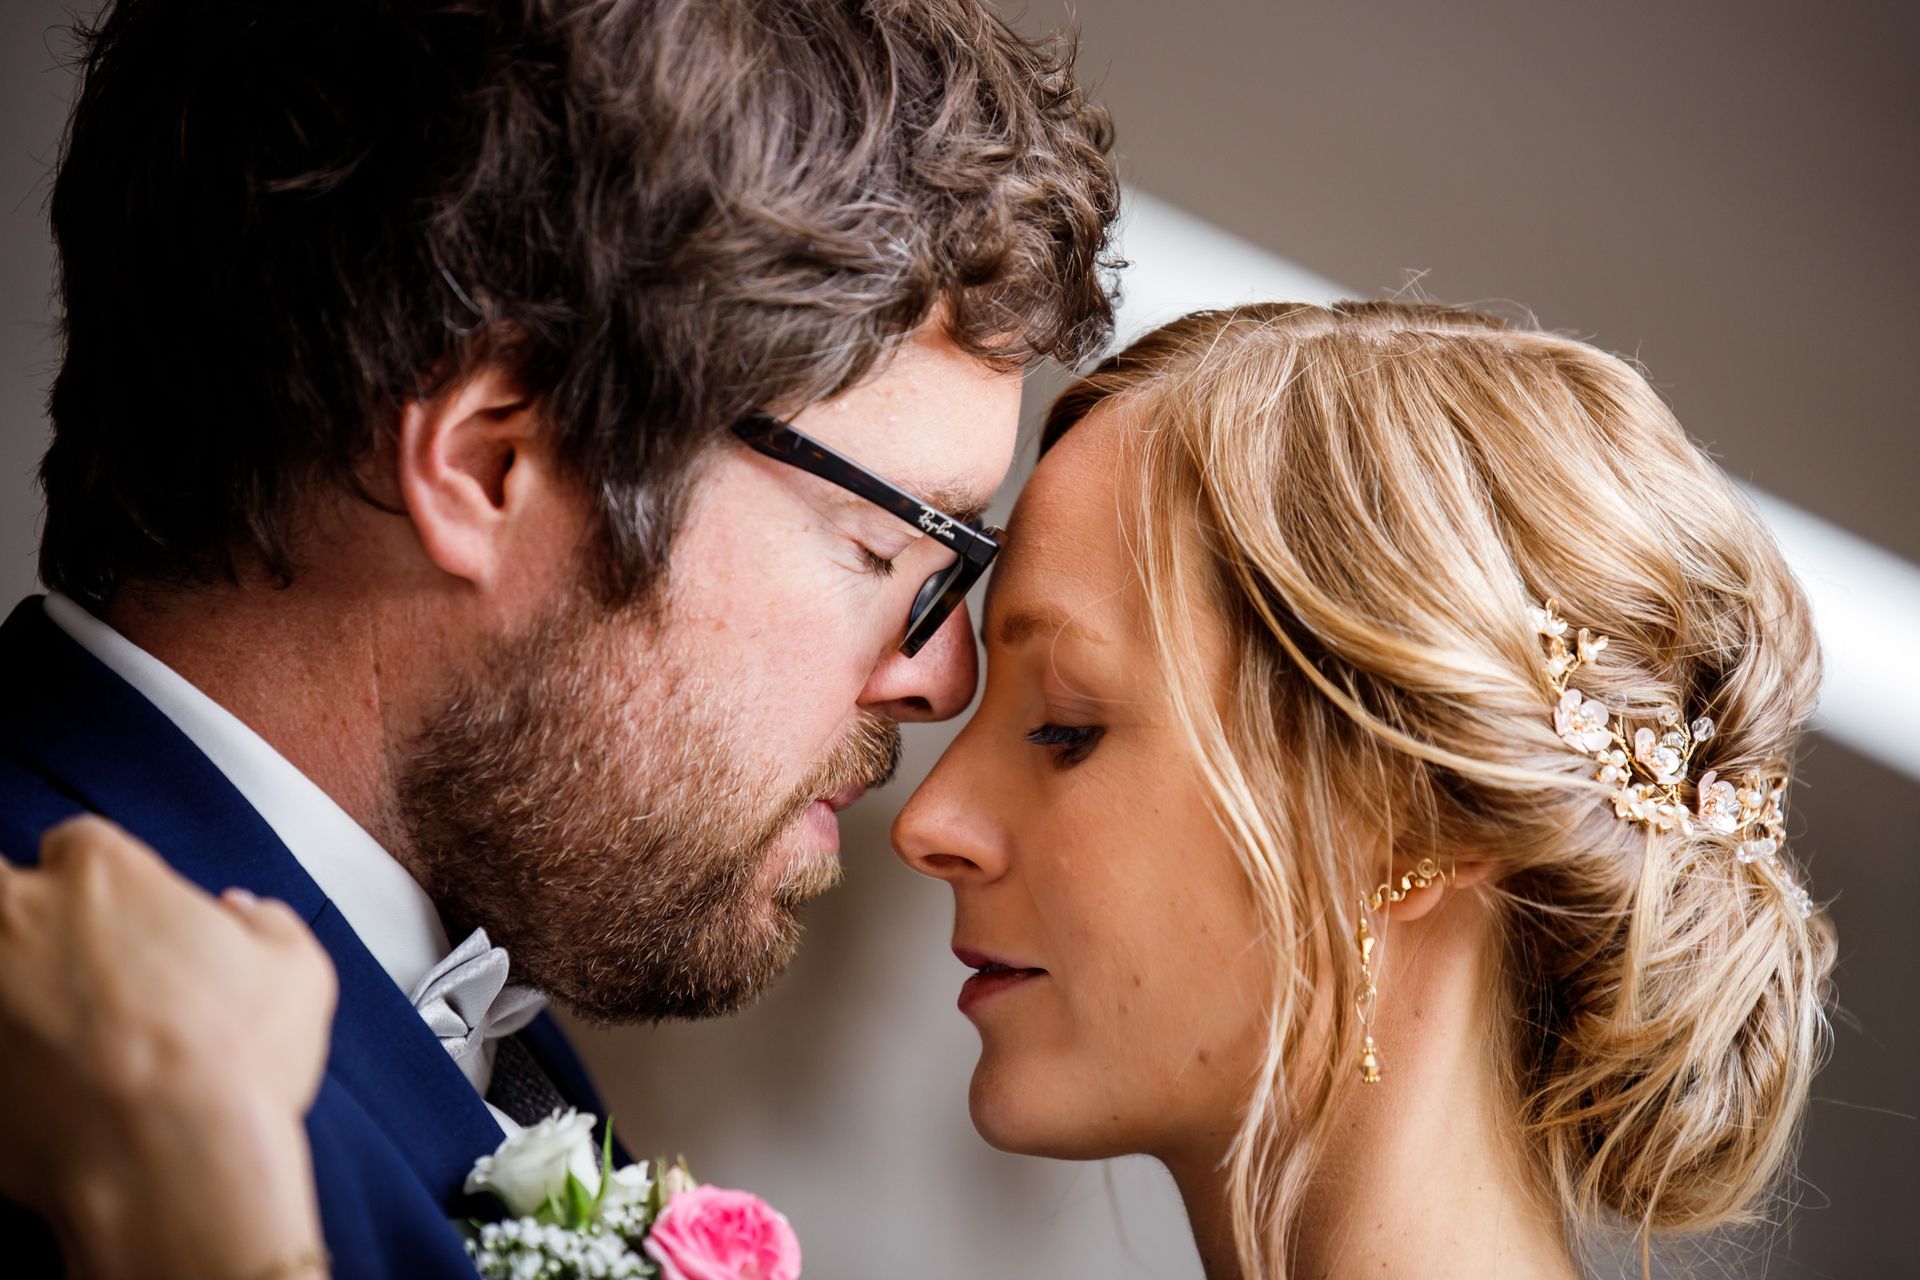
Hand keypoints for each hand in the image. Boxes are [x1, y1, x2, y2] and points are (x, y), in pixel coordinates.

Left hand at [0, 816, 335, 1278]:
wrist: (168, 1165)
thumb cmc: (233, 1060)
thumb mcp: (296, 969)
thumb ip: (263, 923)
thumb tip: (240, 916)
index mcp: (102, 874)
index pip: (79, 842)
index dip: (107, 879)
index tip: (128, 917)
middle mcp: (18, 919)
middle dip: (23, 913)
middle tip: (65, 957)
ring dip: (8, 980)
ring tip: (51, 1020)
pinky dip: (3, 1058)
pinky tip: (44, 1084)